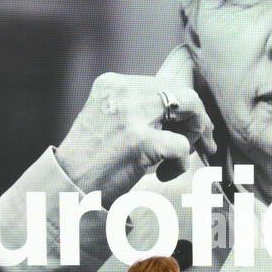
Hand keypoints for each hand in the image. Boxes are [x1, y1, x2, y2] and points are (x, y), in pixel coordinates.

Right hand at [54, 45, 217, 196]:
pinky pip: (182, 146)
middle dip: (199, 120)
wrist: (66, 188)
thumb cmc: (91, 162)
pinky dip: (180, 164)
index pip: (166, 85)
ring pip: (190, 111)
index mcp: (113, 84)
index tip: (195, 127)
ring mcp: (131, 115)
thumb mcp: (110, 120)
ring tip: (174, 160)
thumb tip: (186, 111)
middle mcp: (122, 91)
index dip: (186, 108)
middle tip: (204, 144)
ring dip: (193, 139)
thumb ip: (140, 109)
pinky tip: (163, 175)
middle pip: (183, 94)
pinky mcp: (139, 142)